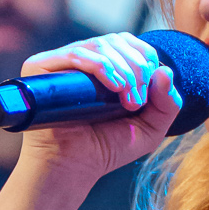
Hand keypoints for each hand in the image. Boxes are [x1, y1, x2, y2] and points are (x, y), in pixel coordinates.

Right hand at [11, 33, 182, 183]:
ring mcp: (61, 61)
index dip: (146, 60)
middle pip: (118, 41)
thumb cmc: (107, 148)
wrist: (72, 168)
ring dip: (123, 70)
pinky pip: (76, 54)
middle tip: (137, 103)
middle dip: (137, 69)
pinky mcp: (40, 67)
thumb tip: (165, 70)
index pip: (131, 43)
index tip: (148, 94)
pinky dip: (100, 66)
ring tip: (128, 102)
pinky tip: (114, 87)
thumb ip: (167, 103)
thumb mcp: (150, 128)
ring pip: (100, 46)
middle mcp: (83, 58)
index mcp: (106, 65)